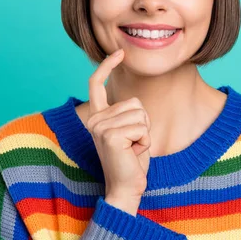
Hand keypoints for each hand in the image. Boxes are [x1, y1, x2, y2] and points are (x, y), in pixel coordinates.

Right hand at [85, 48, 150, 214]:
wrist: (126, 187)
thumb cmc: (131, 160)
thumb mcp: (129, 131)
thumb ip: (126, 114)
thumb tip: (135, 102)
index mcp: (97, 116)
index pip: (96, 84)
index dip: (107, 66)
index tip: (118, 52)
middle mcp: (94, 119)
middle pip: (135, 102)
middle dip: (143, 123)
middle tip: (133, 144)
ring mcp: (100, 126)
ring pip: (141, 114)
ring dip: (145, 133)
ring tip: (133, 148)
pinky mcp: (111, 135)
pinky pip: (143, 127)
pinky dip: (145, 141)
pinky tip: (134, 153)